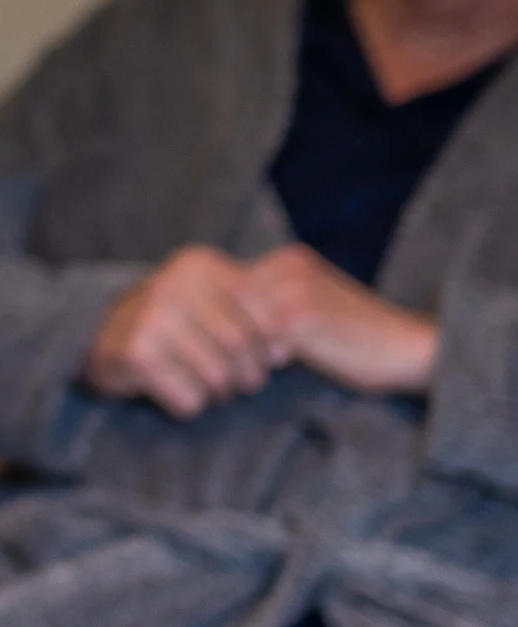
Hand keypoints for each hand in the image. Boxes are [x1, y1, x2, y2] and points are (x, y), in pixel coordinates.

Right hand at [84, 245, 272, 417]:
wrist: (105, 340)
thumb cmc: (176, 325)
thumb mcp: (214, 300)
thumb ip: (257, 310)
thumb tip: (288, 349)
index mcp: (199, 264)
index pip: (267, 316)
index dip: (270, 347)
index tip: (263, 356)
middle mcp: (172, 284)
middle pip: (242, 348)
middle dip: (246, 375)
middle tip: (234, 379)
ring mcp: (151, 318)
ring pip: (218, 377)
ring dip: (217, 393)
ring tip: (204, 384)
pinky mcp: (136, 354)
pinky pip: (189, 398)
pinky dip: (186, 404)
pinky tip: (171, 387)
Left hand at [237, 244, 438, 395]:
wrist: (409, 347)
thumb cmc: (356, 335)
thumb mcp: (309, 303)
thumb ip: (270, 300)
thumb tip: (218, 320)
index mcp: (287, 259)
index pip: (226, 288)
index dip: (229, 321)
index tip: (241, 343)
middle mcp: (287, 267)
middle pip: (226, 307)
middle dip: (233, 336)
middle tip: (252, 359)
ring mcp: (293, 290)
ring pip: (240, 327)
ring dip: (248, 351)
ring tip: (268, 364)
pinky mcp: (301, 319)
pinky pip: (260, 344)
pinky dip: (267, 362)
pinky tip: (286, 367)